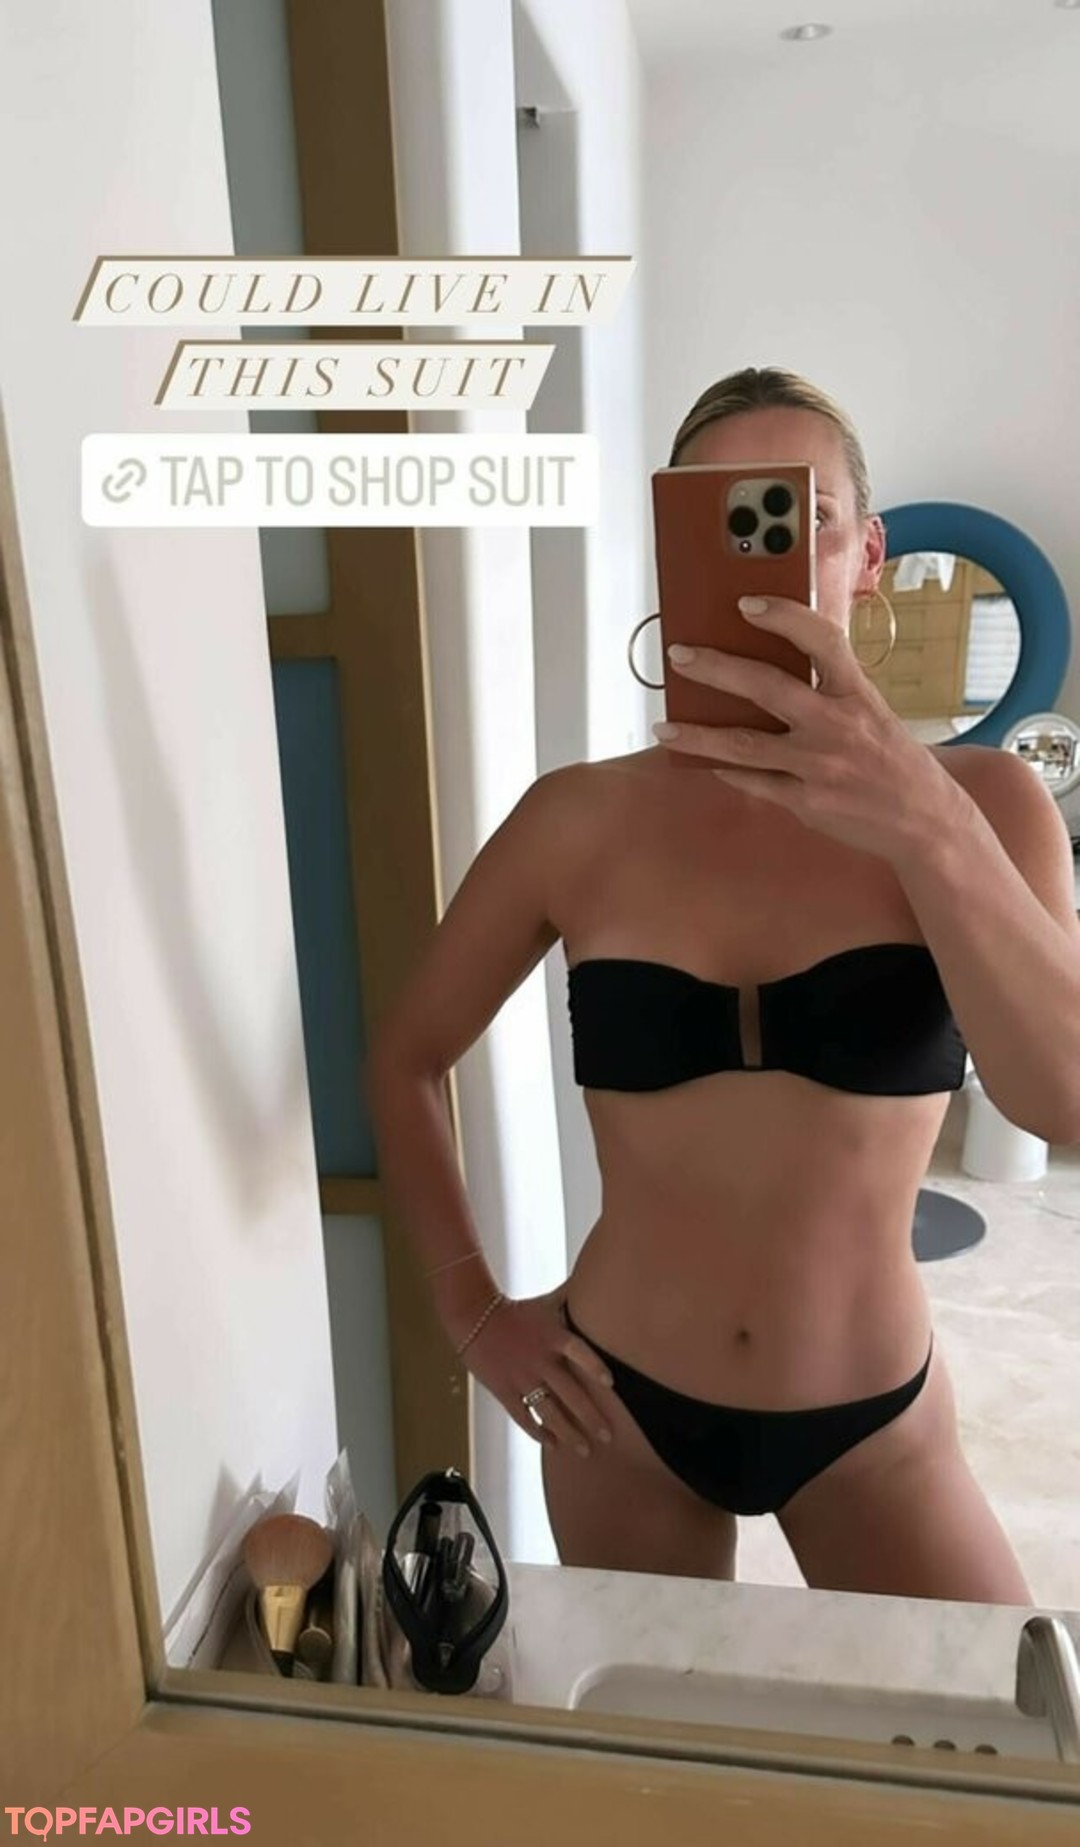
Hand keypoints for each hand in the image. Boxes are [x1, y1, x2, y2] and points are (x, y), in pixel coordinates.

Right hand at [462, 1284, 614, 1456]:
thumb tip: (597, 1277)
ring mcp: (522, 1378)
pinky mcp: (505, 1390)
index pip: (577, 1351)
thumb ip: (572, 1296)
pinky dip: (538, 1432)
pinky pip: (523, 1416)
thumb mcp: (547, 1301)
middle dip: (590, 1416)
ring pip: (548, 1412)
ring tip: (584, 1449)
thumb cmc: (517, 1311)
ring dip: (568, 1433)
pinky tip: (552, 1444)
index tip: (610, 1384)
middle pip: (569, 1393)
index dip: (593, 1366)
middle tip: (608, 1436)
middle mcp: (540, 1360)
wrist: (474, 1318)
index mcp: (553, 1337)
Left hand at [653, 596, 973, 864]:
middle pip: (767, 688)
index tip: (746, 603)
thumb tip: (765, 667)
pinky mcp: (806, 802)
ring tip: (664, 727)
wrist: (924, 820)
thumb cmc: (890, 758)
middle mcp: (837, 725)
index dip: (784, 616)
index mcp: (857, 693)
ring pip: (744, 745)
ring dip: (697, 735)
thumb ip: (827, 691)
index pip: (821, 639)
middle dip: (716, 668)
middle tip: (678, 655)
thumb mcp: (870, 712)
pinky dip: (726, 771)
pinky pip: (754, 782)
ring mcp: (819, 766)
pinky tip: (704, 761)